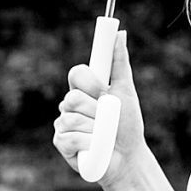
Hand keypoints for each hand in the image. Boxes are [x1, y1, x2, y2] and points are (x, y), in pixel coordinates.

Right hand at [52, 30, 146, 187]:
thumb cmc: (127, 125)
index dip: (90, 81)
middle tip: (108, 118)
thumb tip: (119, 33)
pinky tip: (95, 147)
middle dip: (97, 110)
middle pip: (73, 97)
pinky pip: (70, 137)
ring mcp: (64, 125)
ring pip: (71, 118)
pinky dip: (89, 142)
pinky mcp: (61, 144)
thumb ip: (120, 63)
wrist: (129, 157)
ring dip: (96, 128)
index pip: (76, 74)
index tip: (105, 90)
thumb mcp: (126, 91)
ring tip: (105, 135)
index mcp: (84, 90)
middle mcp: (70, 105)